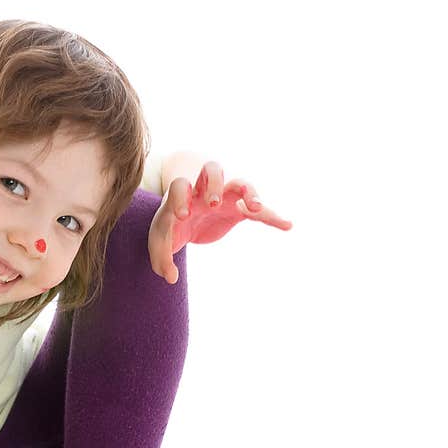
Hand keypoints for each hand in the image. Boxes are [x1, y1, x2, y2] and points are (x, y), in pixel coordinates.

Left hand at [148, 161, 291, 283]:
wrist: (184, 216)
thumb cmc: (169, 226)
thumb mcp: (160, 242)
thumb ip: (160, 258)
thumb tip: (171, 278)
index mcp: (181, 196)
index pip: (180, 186)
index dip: (181, 198)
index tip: (184, 216)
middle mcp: (203, 191)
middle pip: (212, 170)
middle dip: (215, 185)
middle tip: (214, 204)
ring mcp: (224, 197)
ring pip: (240, 183)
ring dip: (249, 192)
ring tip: (256, 208)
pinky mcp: (238, 209)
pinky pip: (259, 210)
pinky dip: (273, 216)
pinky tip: (286, 225)